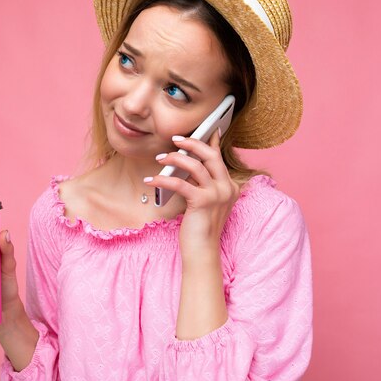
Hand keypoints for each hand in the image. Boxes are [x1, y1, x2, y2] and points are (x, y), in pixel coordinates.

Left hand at [144, 129, 239, 255]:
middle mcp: (226, 188)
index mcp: (229, 187)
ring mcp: (217, 195)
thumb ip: (202, 184)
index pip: (219, 158)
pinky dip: (163, 180)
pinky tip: (151, 180)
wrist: (202, 252)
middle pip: (211, 155)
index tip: (207, 129)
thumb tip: (188, 165)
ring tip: (160, 159)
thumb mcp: (205, 202)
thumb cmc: (200, 229)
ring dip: (175, 159)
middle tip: (175, 139)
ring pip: (195, 165)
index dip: (211, 142)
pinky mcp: (203, 202)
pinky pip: (180, 183)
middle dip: (192, 143)